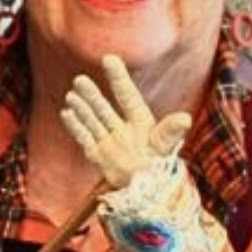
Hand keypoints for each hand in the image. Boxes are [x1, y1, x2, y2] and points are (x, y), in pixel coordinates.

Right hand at [60, 54, 191, 189]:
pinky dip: (75, 127)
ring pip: (92, 121)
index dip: (118, 77)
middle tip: (79, 79)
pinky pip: (84, 138)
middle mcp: (122, 128)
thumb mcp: (166, 146)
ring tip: (71, 95)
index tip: (108, 59)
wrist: (149, 192)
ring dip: (82, 108)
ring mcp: (109, 141)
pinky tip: (66, 113)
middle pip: (104, 108)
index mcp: (140, 121)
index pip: (126, 95)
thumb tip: (185, 118)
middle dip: (92, 94)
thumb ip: (171, 131)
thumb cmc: (160, 167)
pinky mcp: (99, 155)